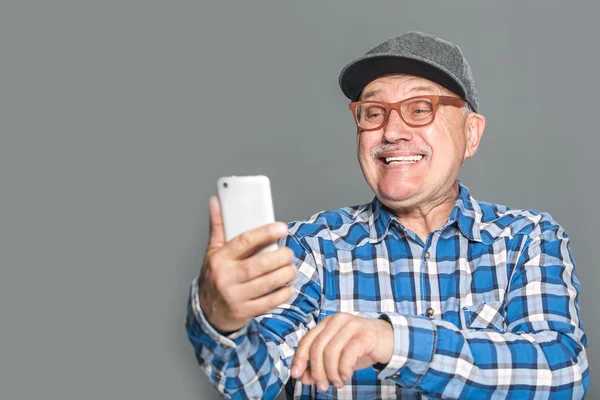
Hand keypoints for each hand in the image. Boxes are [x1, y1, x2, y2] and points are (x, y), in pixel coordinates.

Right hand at [197, 196, 296, 332]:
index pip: (244, 241)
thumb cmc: (214, 276)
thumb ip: (218, 226)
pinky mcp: (243, 311)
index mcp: (219, 259)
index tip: (282, 227)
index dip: (265, 233)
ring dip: (284, 275)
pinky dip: (282, 295)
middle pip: (258, 264)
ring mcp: (235, 296)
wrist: (207, 312)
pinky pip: (268, 303)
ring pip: (265, 284)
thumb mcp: (212, 251)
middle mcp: (226, 277)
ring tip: (291, 269)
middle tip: (289, 253)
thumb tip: (216, 201)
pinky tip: (288, 288)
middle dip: (279, 258)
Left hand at [291, 313, 393, 391]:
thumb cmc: (360, 348)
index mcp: (328, 323)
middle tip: (322, 386)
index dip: (299, 358)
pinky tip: (347, 376)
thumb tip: (304, 377)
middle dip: (317, 371)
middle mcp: (338, 320)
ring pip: (331, 353)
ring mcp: (352, 326)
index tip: (296, 375)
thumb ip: (319, 365)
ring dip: (332, 373)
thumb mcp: (337, 357)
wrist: (389, 340)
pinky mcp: (365, 335)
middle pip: (317, 348)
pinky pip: (347, 356)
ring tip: (338, 382)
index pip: (307, 340)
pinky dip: (344, 371)